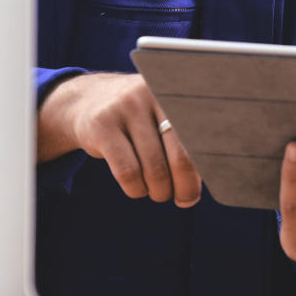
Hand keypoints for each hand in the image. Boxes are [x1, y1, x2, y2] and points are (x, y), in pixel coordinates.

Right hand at [36, 72, 201, 206]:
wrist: (88, 101)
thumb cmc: (139, 121)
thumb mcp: (165, 120)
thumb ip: (188, 146)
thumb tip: (197, 191)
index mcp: (179, 95)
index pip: (203, 141)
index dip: (206, 173)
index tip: (200, 191)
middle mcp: (155, 95)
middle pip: (182, 158)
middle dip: (185, 188)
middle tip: (183, 200)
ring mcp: (127, 106)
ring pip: (154, 169)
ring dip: (159, 191)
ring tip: (156, 191)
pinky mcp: (103, 125)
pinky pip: (128, 172)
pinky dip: (137, 190)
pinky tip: (137, 188)